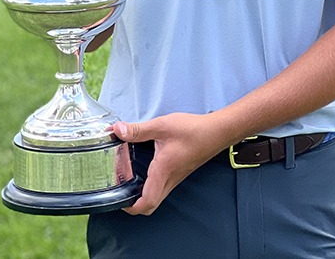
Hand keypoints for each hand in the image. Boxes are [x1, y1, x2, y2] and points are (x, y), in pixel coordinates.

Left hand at [111, 114, 228, 215]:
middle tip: (120, 194)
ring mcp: (176, 177)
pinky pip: (163, 187)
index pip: (147, 201)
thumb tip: (117, 130)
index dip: (131, 208)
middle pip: (151, 205)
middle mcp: (170, 179)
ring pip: (157, 197)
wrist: (216, 132)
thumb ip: (138, 130)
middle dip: (134, 206)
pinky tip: (144, 172)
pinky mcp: (179, 172)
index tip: (118, 202)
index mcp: (163, 171)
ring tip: (127, 183)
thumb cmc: (193, 130)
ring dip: (142, 196)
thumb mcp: (162, 126)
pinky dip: (151, 187)